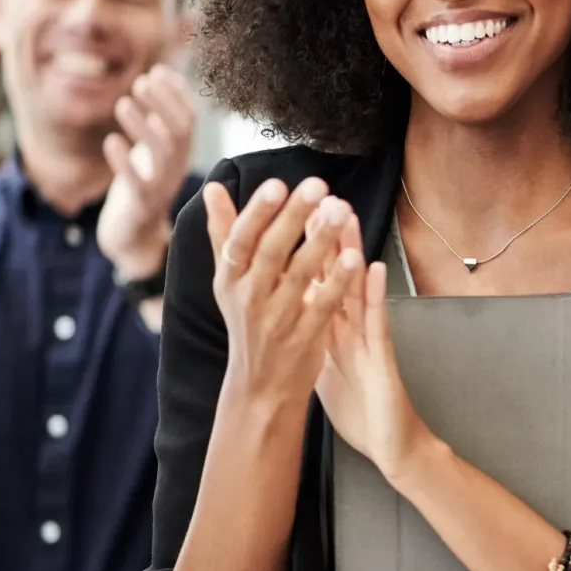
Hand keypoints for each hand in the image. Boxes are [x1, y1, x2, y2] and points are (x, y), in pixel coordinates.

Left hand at [98, 65, 197, 280]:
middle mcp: (177, 168)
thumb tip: (160, 74)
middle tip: (140, 81)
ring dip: (143, 127)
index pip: (188, 119)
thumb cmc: (140, 184)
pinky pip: (137, 182)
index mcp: (181, 153)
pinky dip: (124, 161)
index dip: (175, 94)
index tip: (156, 71)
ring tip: (123, 103)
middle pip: (179, 132)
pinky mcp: (142, 204)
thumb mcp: (153, 148)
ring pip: (162, 154)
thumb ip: (159, 117)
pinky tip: (110, 141)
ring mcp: (162, 187)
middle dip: (163, 105)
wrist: (133, 235)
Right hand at [205, 177, 362, 410]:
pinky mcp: (304, 338)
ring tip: (340, 212)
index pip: (241, 239)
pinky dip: (338, 284)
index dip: (257, 212)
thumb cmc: (247, 320)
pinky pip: (322, 306)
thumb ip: (224, 232)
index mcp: (230, 278)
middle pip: (271, 252)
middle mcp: (249, 296)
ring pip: (299, 276)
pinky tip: (356, 258)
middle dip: (294, 217)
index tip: (276, 184)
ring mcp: (277, 319)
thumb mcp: (230, 279)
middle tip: (317, 185)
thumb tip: (214, 187)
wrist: (259, 385)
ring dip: (321, 242)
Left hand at [314, 214, 429, 481]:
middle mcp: (352, 328)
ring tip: (347, 216)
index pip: (317, 284)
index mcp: (335, 332)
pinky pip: (378, 322)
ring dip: (353, 253)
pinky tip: (375, 269)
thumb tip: (292, 325)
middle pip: (337, 276)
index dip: (304, 252)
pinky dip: (376, 295)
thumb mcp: (329, 371)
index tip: (290, 218)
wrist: (392, 445)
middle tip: (318, 198)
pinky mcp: (383, 356)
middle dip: (327, 239)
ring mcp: (369, 339)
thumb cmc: (362, 410)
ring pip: (359, 288)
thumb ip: (315, 344)